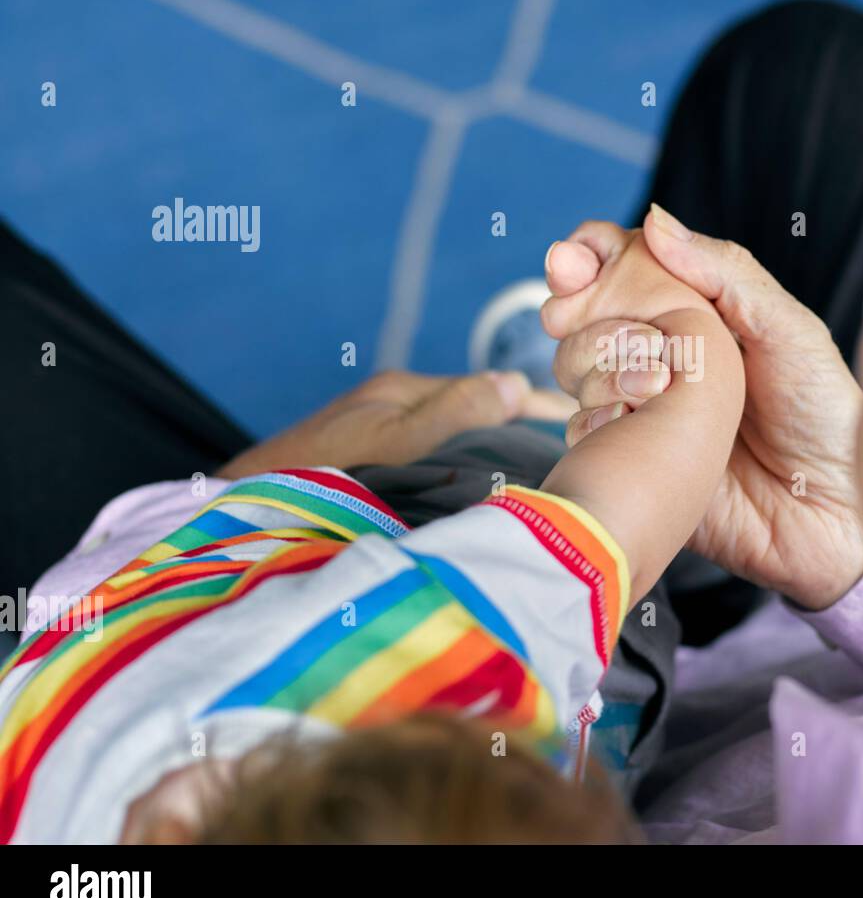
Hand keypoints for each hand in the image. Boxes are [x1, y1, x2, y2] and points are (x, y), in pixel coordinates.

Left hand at [216, 370, 574, 478]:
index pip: (491, 390)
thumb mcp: (393, 445)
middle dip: (524, 429)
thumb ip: (453, 412)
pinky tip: (482, 500)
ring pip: (456, 438)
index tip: (586, 425)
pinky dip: (466, 471)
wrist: (241, 516)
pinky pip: (434, 461)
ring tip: (545, 482)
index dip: (538, 408)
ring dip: (496, 454)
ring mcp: (378, 434)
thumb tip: (514, 382)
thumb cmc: (314, 479)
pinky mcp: (367, 464)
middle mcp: (392, 406)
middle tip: (579, 458)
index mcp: (403, 392)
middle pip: (476, 411)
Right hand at [545, 207, 862, 609]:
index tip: (572, 262)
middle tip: (594, 317)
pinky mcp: (632, 461)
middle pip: (583, 314)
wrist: (833, 515)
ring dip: (597, 363)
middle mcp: (663, 357)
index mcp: (699, 315)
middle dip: (579, 308)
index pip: (625, 268)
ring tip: (654, 384)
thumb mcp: (789, 330)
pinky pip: (581, 429)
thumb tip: (653, 220)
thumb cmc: (825, 416)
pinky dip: (595, 417)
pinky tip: (634, 422)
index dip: (589, 257)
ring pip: (574, 367)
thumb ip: (724, 273)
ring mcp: (643, 409)